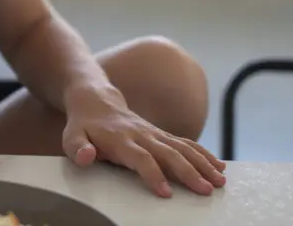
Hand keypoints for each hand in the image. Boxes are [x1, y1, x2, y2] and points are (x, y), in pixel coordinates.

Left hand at [62, 84, 226, 198]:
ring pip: (183, 148)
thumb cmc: (83, 125)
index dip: (152, 174)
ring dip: (203, 164)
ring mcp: (154, 133)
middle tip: (206, 190)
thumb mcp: (71, 136)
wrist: (96, 99)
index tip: (166, 192)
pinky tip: (219, 166)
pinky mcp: (162, 134)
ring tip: (220, 181)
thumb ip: (77, 148)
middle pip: (169, 154)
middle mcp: (142, 135)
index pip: (140, 158)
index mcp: (121, 140)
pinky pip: (187, 144)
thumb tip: (86, 157)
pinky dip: (204, 154)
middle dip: (189, 172)